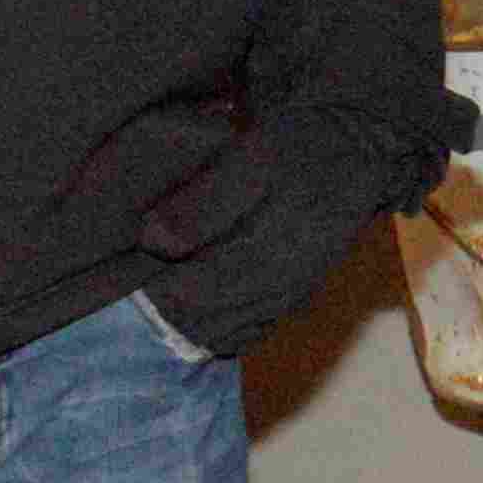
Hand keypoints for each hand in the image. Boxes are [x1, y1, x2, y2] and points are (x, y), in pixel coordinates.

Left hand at [140, 126, 352, 355]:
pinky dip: (216, 325)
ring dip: (187, 323)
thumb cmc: (303, 147)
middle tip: (131, 289)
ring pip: (223, 335)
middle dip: (161, 315)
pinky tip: (199, 304)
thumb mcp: (252, 156)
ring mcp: (287, 299)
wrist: (363, 151)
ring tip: (159, 295)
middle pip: (200, 326)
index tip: (118, 281)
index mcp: (260, 259)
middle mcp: (274, 292)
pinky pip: (246, 330)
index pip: (185, 302)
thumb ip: (204, 201)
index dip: (147, 298)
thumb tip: (153, 240)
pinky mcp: (294, 297)